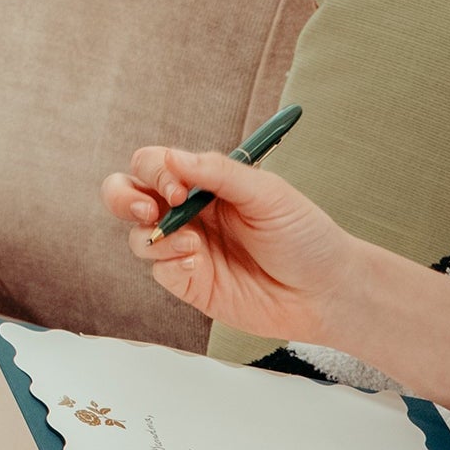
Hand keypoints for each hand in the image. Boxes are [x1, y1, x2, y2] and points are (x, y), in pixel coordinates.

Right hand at [100, 144, 361, 341]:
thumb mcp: (267, 194)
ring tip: (191, 246)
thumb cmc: (305, 236)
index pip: (156, 165)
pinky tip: (196, 263)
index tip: (177, 188)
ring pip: (139, 235)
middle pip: (129, 195)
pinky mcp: (191, 283)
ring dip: (153, 236)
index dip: (155, 172)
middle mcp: (192, 213)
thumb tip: (171, 157)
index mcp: (208, 183)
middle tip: (148, 210)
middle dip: (123, 198)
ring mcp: (189, 249)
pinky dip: (168, 263)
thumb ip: (218, 173)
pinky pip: (159, 269)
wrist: (326, 292)